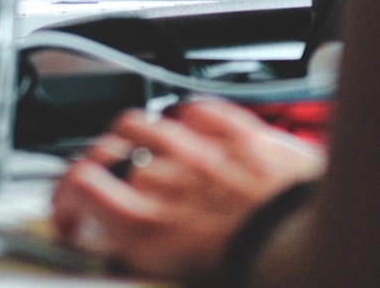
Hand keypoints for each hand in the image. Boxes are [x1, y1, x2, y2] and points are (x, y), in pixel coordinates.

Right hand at [50, 99, 325, 280]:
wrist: (315, 248)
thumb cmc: (256, 269)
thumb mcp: (176, 272)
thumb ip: (140, 249)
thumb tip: (122, 246)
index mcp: (144, 223)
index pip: (78, 183)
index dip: (64, 192)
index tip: (69, 204)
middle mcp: (162, 179)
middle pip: (107, 150)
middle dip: (102, 163)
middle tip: (107, 173)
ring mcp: (197, 148)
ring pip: (142, 121)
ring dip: (134, 132)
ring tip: (141, 142)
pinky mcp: (234, 130)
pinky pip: (194, 108)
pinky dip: (185, 115)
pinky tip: (189, 123)